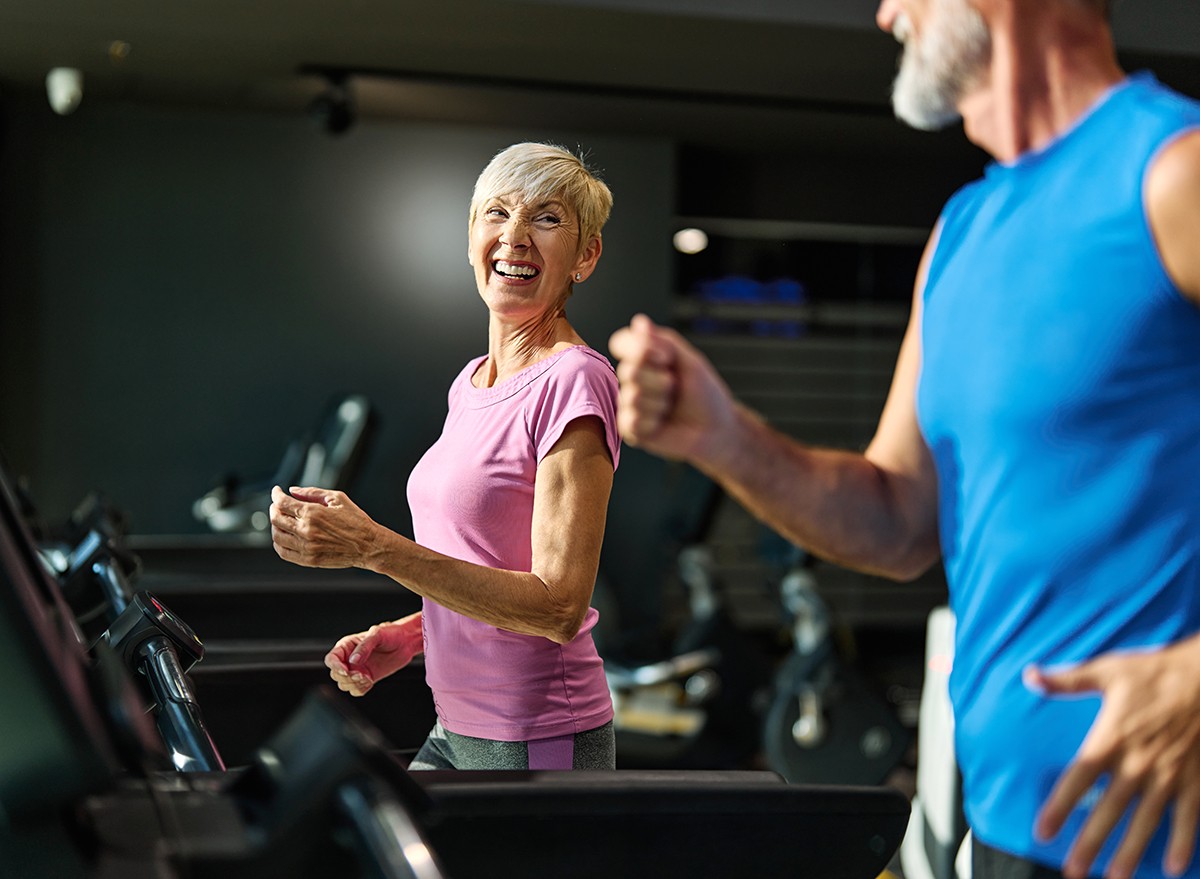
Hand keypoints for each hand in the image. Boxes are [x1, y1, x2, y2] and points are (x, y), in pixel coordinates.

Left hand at [269, 485, 382, 569]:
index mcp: (313, 513)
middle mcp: (306, 530)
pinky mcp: (308, 560)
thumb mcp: (338, 499)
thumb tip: (292, 491)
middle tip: (278, 505)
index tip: (276, 491)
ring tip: (281, 520)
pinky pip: (283, 552)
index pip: (282, 503)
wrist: (368, 545)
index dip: (276, 494)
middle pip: (276, 518)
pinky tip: (284, 537)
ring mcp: (306, 547)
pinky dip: (278, 543)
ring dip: (275, 525)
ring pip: (277, 535)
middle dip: (274, 508)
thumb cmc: (356, 521)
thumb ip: (312, 493)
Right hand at [324, 614, 422, 696]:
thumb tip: (353, 661)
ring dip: (354, 684)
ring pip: (344, 685)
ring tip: (367, 677)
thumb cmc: (391, 634)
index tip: (346, 671)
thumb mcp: (377, 635)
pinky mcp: (366, 679)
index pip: (331, 659)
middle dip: (346, 677)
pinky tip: (370, 681)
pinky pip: (356, 690)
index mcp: (347, 646)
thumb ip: (364, 647)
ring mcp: (357, 670)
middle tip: (361, 674)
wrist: (405, 643)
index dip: (335, 667)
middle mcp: (349, 659)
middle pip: (335, 675)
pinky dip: (361, 689)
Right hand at [607, 313, 736, 464]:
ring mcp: (630, 404)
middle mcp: (633, 380)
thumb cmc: (705, 395)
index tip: (667, 357)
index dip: (642, 348)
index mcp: (644, 359)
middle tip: (674, 387)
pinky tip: (662, 423)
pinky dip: (653, 421)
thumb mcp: (689, 361)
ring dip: (660, 402)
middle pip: (629, 370)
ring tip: (670, 407)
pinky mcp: (630, 429)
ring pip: (632, 397)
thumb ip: (664, 341)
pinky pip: (632, 420)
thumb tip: (639, 321)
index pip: (622, 343)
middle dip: (659, 380)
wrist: (717, 428)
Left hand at [1030, 637, 1199, 878]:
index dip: (1059, 805)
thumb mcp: (1107, 671)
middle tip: (1073, 871)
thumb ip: (1068, 680)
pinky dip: (1182, 843)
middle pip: (1109, 810)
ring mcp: (1169, 775)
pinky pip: (1189, 817)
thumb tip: (1029, 675)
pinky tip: (1174, 868)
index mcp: (1112, 738)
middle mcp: (1138, 763)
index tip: (1043, 830)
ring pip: (1146, 821)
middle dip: (1091, 842)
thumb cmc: (1154, 673)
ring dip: (1131, 851)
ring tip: (1115, 877)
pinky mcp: (1195, 780)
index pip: (1078, 778)